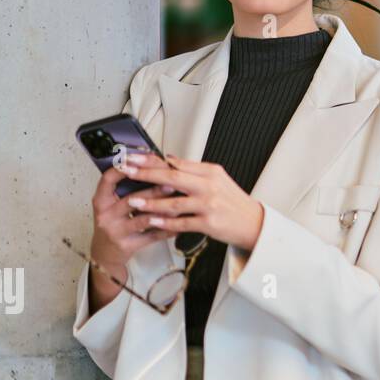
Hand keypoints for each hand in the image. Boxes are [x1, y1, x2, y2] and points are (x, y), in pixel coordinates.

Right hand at [89, 164, 181, 271]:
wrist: (105, 254)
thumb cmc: (114, 223)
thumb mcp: (113, 204)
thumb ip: (127, 187)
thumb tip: (153, 163)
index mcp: (101, 201)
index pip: (108, 180)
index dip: (123, 169)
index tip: (140, 160)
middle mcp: (106, 215)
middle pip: (130, 199)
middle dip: (153, 191)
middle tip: (172, 184)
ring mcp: (116, 231)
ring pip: (142, 219)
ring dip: (163, 211)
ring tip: (179, 204)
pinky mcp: (127, 246)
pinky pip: (152, 237)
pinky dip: (167, 230)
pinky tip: (180, 224)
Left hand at [117, 153, 264, 250]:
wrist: (252, 222)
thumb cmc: (232, 201)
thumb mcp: (216, 179)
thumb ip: (192, 170)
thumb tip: (169, 158)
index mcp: (209, 171)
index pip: (176, 162)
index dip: (152, 159)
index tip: (133, 157)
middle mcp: (209, 185)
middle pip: (172, 176)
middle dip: (145, 173)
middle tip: (126, 171)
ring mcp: (209, 205)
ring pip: (173, 202)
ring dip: (150, 203)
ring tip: (132, 202)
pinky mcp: (209, 223)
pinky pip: (181, 223)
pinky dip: (165, 222)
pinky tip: (152, 221)